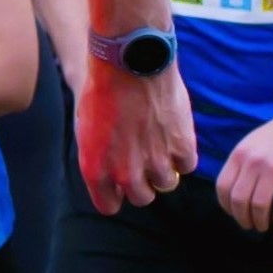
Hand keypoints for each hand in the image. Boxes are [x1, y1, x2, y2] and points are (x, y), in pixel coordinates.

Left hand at [80, 57, 196, 217]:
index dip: (115, 195)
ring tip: (158, 144)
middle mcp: (125, 174)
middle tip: (142, 161)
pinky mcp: (182, 149)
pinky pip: (186, 166)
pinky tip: (174, 138)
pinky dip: (182, 155)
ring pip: (165, 184)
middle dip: (142, 183)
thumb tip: (110, 177)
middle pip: (141, 197)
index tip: (119, 185)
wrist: (129, 66)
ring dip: (163, 169)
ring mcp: (156, 164)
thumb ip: (98, 158)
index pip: (109, 206)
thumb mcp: (86, 130)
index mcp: (96, 171)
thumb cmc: (102, 92)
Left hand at [215, 107, 272, 232]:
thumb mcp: (251, 143)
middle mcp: (253, 163)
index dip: (226, 205)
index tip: (232, 213)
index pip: (223, 187)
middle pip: (239, 200)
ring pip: (259, 205)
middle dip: (241, 217)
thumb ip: (241, 164)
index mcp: (239, 155)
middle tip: (248, 225)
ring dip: (260, 220)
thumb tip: (233, 191)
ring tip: (263, 226)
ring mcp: (272, 171)